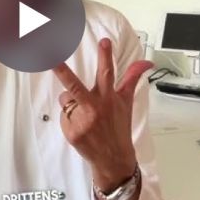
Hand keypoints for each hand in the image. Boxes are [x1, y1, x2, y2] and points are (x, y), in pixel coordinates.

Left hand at [53, 38, 152, 188]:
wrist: (113, 157)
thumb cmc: (119, 126)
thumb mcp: (126, 102)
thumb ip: (132, 78)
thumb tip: (147, 62)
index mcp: (108, 98)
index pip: (107, 73)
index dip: (106, 56)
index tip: (104, 41)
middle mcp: (95, 108)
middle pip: (75, 85)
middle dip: (62, 71)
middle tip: (52, 58)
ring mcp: (82, 120)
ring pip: (65, 99)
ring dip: (71, 103)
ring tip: (84, 115)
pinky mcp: (72, 131)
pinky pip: (63, 115)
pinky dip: (69, 119)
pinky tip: (81, 126)